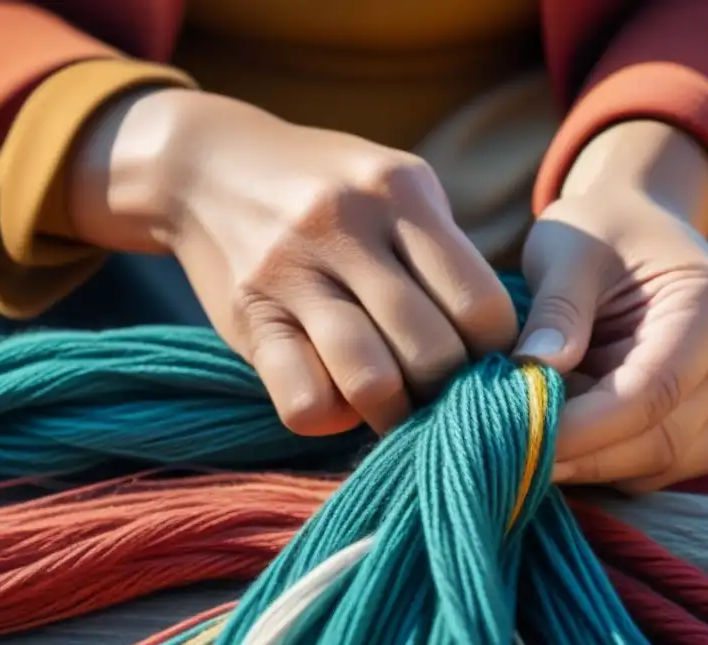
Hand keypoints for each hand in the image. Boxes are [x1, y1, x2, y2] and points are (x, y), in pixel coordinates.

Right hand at [67, 89, 516, 435]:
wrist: (207, 164)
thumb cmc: (325, 187)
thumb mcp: (393, 184)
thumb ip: (444, 249)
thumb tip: (501, 341)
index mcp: (400, 191)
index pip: (481, 305)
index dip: (495, 353)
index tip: (485, 364)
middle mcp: (346, 226)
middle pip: (433, 352)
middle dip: (449, 394)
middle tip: (443, 397)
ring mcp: (291, 271)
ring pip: (372, 382)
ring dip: (394, 415)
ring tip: (396, 407)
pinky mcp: (248, 316)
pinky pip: (304, 399)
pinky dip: (331, 417)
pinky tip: (336, 398)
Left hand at [516, 185, 707, 493]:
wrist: (639, 228)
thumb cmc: (601, 232)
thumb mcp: (568, 251)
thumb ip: (556, 310)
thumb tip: (534, 369)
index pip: (651, 392)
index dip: (584, 428)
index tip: (517, 436)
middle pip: (659, 440)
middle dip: (579, 453)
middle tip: (506, 449)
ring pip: (657, 466)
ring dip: (587, 462)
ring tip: (529, 429)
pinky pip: (655, 469)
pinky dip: (602, 462)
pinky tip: (561, 431)